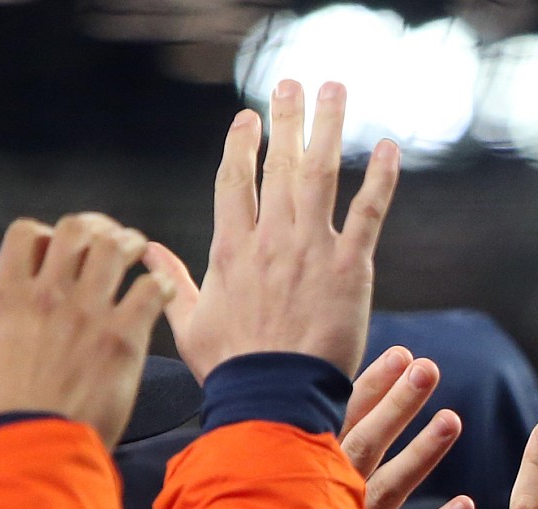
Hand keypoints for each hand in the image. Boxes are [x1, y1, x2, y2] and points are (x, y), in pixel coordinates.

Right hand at [0, 213, 173, 442]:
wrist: (32, 446)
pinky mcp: (122, 338)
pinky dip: (159, 284)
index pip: (26, 233)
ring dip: (130, 244)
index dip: (49, 234)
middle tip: (110, 240)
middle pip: (75, 229)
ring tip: (139, 253)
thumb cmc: (1, 418)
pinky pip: (149, 289)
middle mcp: (46, 294)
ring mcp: (86, 312)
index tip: (62, 251)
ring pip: (114, 248)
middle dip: (96, 228)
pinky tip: (162, 293)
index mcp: (6, 296)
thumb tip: (1, 337)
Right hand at [143, 81, 397, 380]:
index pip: (235, 182)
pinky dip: (381, 177)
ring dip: (328, 127)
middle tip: (291, 84)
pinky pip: (368, 211)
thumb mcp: (188, 323)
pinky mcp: (349, 268)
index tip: (247, 120)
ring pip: (319, 173)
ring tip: (335, 89)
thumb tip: (146, 250)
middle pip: (278, 165)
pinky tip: (391, 148)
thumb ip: (172, 280)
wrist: (273, 395)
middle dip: (285, 120)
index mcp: (231, 249)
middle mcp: (270, 239)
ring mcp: (310, 249)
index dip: (241, 146)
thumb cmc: (233, 369)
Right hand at [341, 345, 470, 508]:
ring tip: (454, 421)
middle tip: (429, 366)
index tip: (402, 355)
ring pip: (383, 491)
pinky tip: (467, 507)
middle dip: (396, 405)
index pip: (342, 429)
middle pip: (362, 447)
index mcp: (306, 493)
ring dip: (420, 456)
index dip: (372, 391)